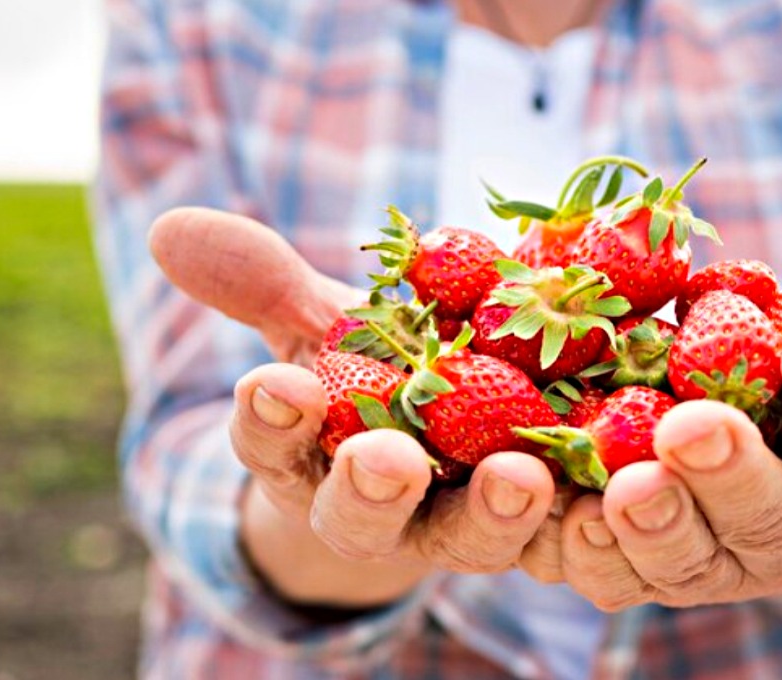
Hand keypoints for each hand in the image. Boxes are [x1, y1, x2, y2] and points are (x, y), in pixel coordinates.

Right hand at [150, 207, 562, 605]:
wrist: (454, 417)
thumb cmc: (368, 370)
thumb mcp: (320, 322)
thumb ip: (261, 283)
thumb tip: (171, 228)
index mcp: (314, 458)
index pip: (275, 446)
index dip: (271, 423)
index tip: (275, 385)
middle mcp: (384, 508)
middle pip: (368, 514)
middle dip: (373, 490)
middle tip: (388, 459)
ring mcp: (467, 524)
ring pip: (474, 534)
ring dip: (494, 512)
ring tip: (520, 476)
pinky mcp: (546, 525)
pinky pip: (564, 534)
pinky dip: (585, 520)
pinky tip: (610, 492)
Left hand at [556, 245, 781, 609]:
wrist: (723, 461)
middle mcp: (777, 532)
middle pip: (763, 516)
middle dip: (731, 474)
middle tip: (694, 427)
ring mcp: (698, 558)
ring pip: (678, 560)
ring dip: (648, 526)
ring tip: (622, 488)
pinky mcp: (621, 565)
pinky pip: (596, 569)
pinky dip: (567, 543)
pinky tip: (541, 499)